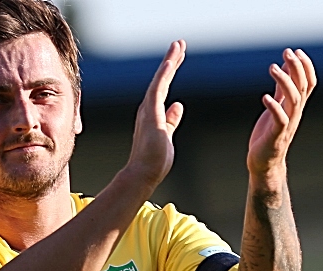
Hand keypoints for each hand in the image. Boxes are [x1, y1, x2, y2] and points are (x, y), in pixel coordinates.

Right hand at [125, 40, 185, 187]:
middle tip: (179, 45)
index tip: (177, 58)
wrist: (143, 173)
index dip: (171, 72)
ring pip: (160, 80)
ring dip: (169, 62)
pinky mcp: (150, 114)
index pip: (163, 88)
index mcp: (153, 114)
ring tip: (178, 46)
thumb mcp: (167, 135)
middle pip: (161, 80)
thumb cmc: (154, 160)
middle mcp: (148, 109)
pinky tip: (170, 63)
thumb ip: (171, 120)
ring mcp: (148, 110)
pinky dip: (163, 75)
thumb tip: (178, 106)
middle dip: (171, 61)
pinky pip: (157, 89)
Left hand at [247, 48, 316, 181]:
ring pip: (293, 100)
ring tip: (272, 68)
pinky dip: (274, 107)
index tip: (296, 51)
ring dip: (284, 82)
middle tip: (287, 52)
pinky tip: (265, 97)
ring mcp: (287, 125)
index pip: (308, 83)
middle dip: (296, 68)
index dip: (305, 67)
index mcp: (296, 107)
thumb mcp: (276, 108)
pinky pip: (280, 120)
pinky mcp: (276, 136)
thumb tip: (284, 68)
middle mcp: (295, 114)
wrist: (263, 162)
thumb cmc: (269, 135)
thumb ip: (281, 90)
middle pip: (302, 87)